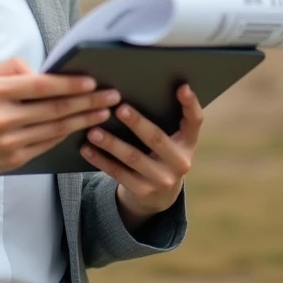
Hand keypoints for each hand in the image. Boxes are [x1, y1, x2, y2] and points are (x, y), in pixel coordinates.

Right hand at [0, 57, 120, 176]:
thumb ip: (13, 68)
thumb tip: (42, 73)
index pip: (40, 86)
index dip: (69, 84)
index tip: (92, 82)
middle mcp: (3, 117)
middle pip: (55, 109)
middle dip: (88, 102)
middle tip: (112, 96)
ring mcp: (9, 141)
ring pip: (56, 128)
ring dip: (84, 119)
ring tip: (105, 111)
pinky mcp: (15, 159)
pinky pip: (48, 144)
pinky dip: (68, 134)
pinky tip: (83, 126)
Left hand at [79, 83, 203, 228]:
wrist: (160, 195)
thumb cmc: (161, 153)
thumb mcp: (172, 140)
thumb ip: (165, 119)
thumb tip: (141, 87)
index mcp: (188, 143)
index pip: (195, 121)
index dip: (190, 104)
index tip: (182, 86)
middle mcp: (180, 162)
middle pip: (157, 139)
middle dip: (137, 123)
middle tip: (119, 108)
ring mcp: (162, 180)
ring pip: (133, 158)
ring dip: (112, 143)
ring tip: (93, 130)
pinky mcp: (143, 191)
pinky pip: (118, 173)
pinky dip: (100, 160)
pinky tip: (87, 148)